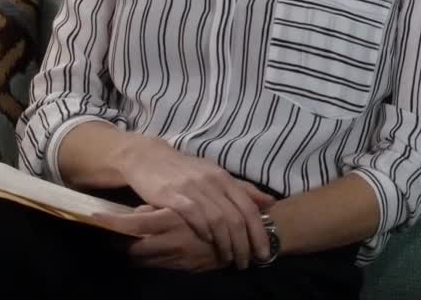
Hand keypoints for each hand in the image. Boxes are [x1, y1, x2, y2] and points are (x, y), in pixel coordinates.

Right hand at [113, 136, 275, 268]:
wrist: (149, 157)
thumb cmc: (186, 170)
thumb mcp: (216, 174)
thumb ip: (242, 189)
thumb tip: (270, 203)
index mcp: (225, 177)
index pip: (249, 207)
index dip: (259, 232)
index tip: (263, 253)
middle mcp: (213, 182)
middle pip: (236, 218)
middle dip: (244, 244)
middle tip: (246, 262)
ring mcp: (194, 188)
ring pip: (218, 220)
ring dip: (226, 243)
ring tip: (229, 258)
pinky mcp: (173, 195)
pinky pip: (194, 216)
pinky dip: (204, 231)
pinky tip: (208, 242)